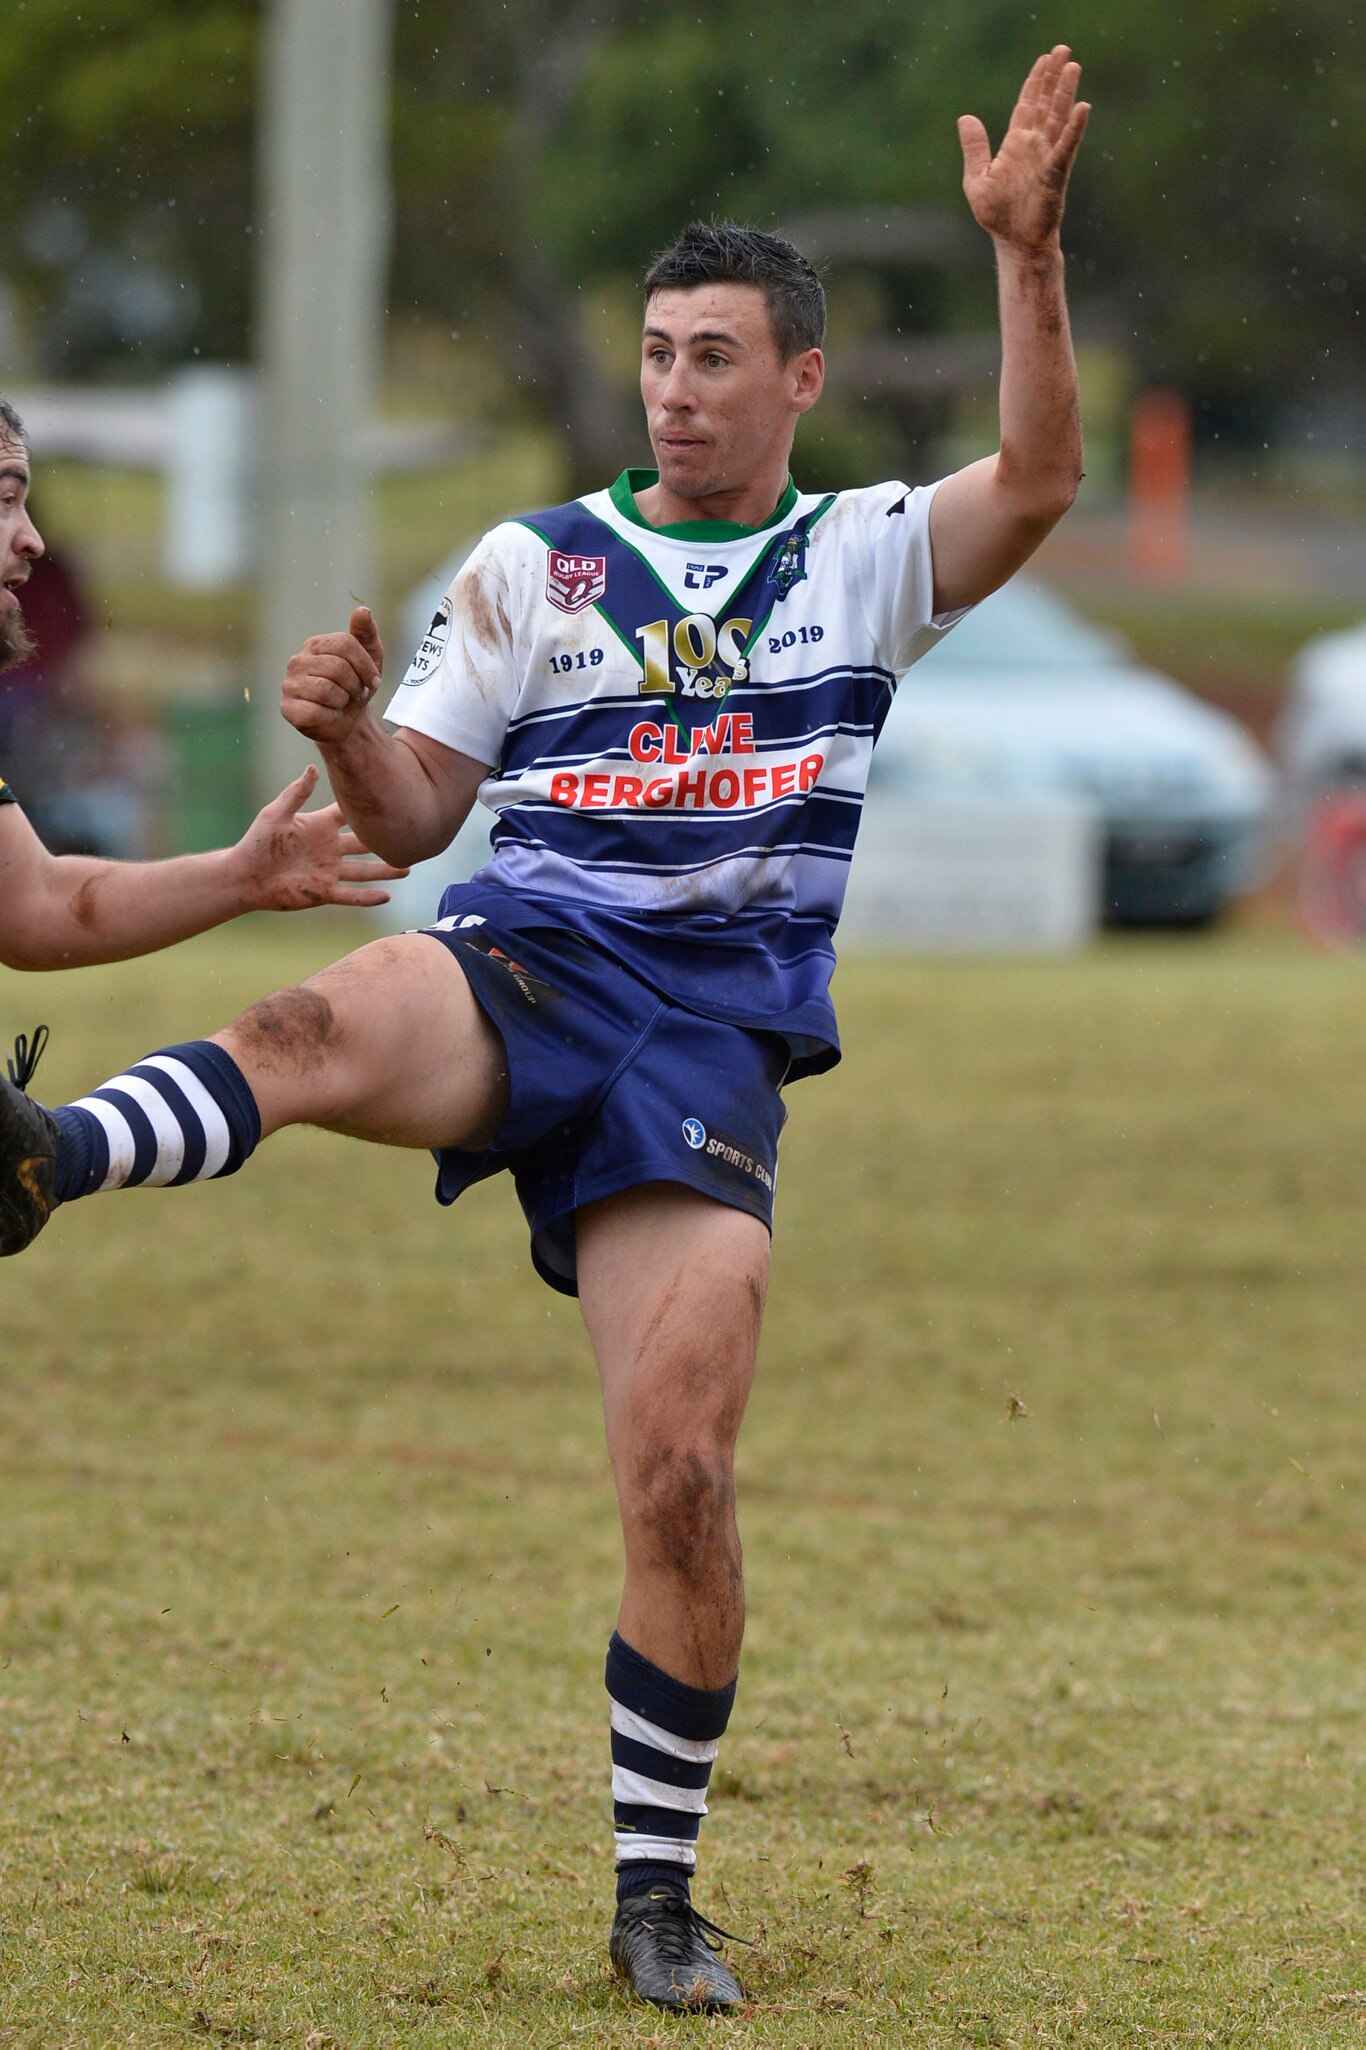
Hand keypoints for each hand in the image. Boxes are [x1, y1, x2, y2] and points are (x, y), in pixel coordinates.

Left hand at [235, 763, 407, 910]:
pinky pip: (350, 895)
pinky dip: (368, 898)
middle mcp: (329, 848)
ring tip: (407, 868)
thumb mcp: (276, 813)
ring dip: (385, 871)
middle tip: (410, 835)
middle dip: (385, 841)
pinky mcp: (323, 892)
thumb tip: (313, 768)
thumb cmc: (257, 841)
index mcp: (320, 826)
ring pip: (364, 872)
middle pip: (365, 844)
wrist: (245, 875)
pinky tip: (387, 897)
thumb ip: (296, 792)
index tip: (392, 797)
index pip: (350, 814)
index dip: (368, 807)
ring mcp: (329, 871)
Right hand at [281, 605, 385, 747]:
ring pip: (327, 690)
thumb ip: (366, 633)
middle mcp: (298, 661)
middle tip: (355, 694)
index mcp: (316, 645)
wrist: (349, 722)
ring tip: (341, 703)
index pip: (345, 644)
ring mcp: (289, 684)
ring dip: (343, 701)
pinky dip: (330, 716)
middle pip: (338, 667)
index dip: (365, 665)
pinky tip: (329, 715)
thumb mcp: (371, 658)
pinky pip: (315, 711)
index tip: (373, 680)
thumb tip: (363, 610)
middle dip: (356, 685)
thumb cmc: (356, 686)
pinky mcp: (288, 708)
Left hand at [958, 46, 1089, 251]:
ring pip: (1058, 118)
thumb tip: (966, 117)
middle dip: (1054, 77)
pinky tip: (1082, 108)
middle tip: (1063, 50)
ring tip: (1073, 66)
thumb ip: (974, 148)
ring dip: (1065, 93)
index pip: (1027, 105)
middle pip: (1046, 104)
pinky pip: (1066, 147)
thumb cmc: (998, 216)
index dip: (1035, 82)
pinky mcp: (1056, 173)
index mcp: (1016, 144)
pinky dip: (1073, 128)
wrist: (1015, 243)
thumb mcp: (977, 179)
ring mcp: (1047, 157)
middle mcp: (1034, 146)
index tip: (1044, 59)